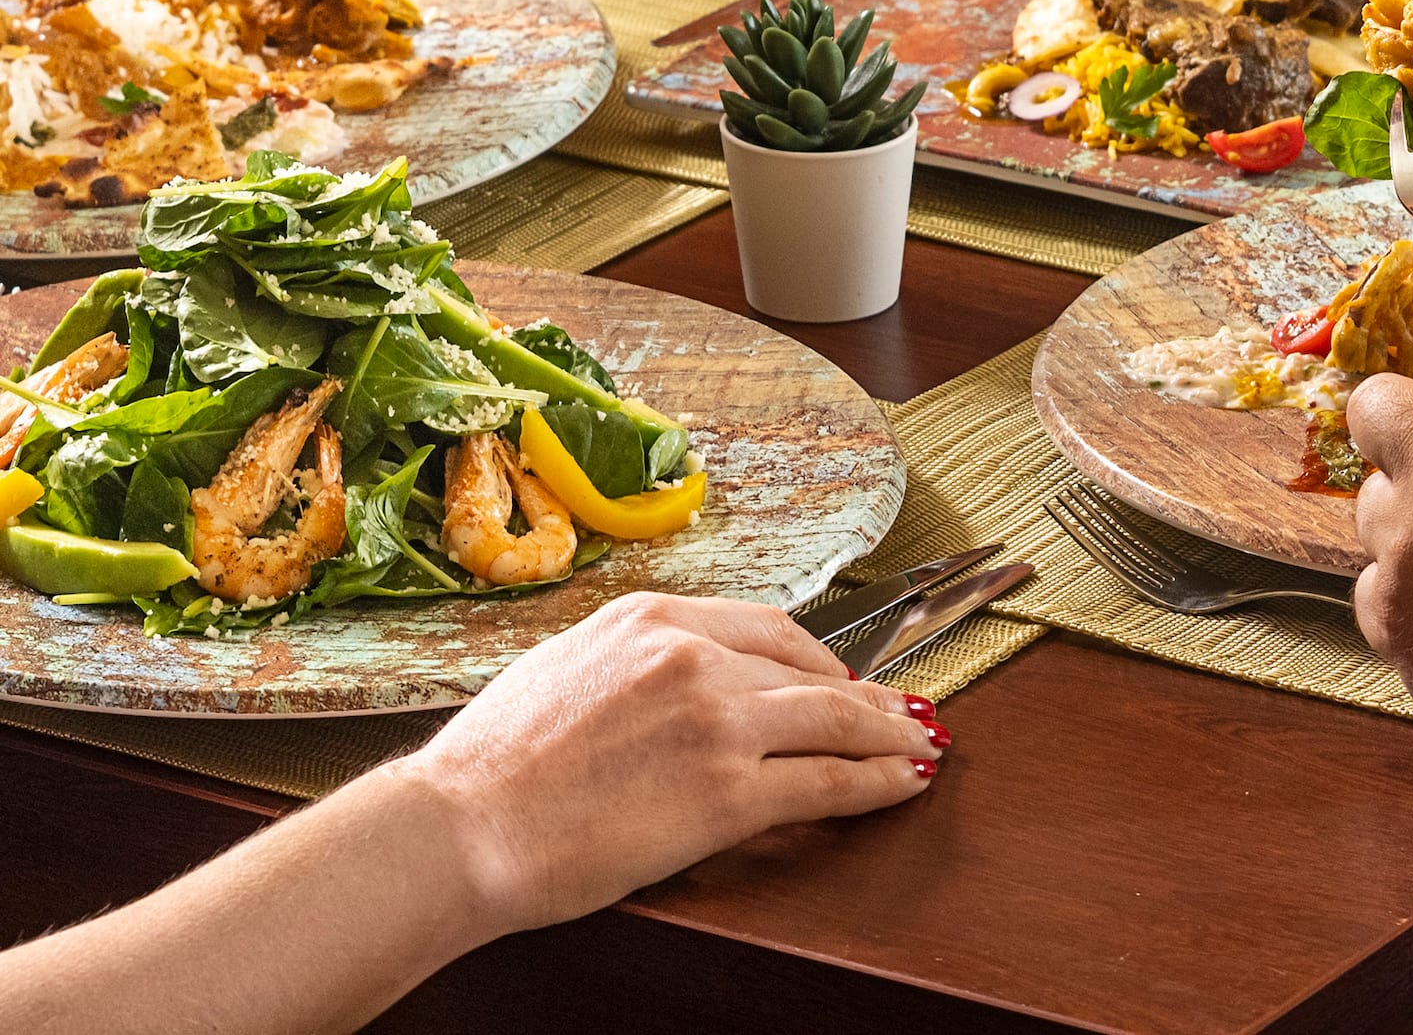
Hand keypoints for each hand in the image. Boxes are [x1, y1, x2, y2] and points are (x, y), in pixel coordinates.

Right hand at [397, 592, 941, 937]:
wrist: (467, 822)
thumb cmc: (497, 759)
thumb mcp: (568, 667)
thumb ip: (633, 663)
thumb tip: (669, 682)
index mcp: (653, 616)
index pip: (766, 625)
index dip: (816, 654)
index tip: (839, 672)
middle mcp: (694, 654)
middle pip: (807, 670)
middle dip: (863, 693)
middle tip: (899, 708)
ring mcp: (717, 719)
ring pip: (834, 718)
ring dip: (887, 734)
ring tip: (919, 745)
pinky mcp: (728, 791)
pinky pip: (827, 780)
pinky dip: (877, 780)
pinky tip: (903, 782)